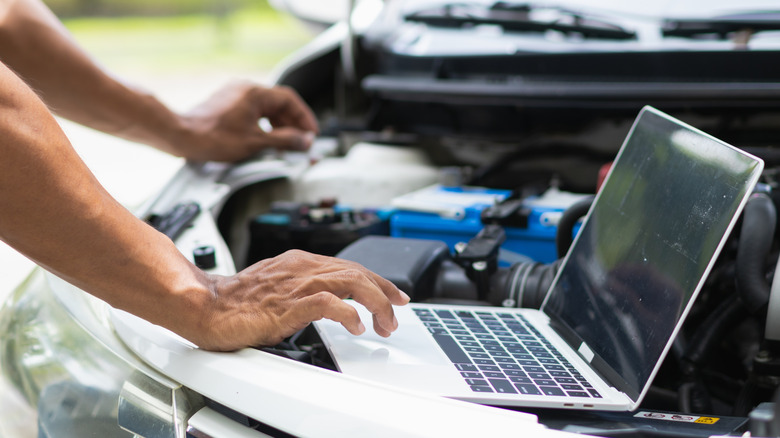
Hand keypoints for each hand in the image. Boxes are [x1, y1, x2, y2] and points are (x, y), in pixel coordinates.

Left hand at [175, 81, 318, 161]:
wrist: (182, 136)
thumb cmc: (212, 137)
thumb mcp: (256, 142)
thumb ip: (285, 140)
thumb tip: (305, 140)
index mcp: (255, 93)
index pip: (290, 100)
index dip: (304, 118)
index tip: (311, 133)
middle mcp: (245, 89)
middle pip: (279, 104)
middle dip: (292, 124)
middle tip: (301, 142)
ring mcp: (234, 96)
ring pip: (266, 109)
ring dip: (278, 125)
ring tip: (284, 144)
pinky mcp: (226, 105)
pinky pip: (253, 112)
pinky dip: (264, 125)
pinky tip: (265, 139)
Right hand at [196, 250, 409, 350]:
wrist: (207, 306)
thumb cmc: (238, 301)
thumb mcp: (280, 288)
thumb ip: (305, 289)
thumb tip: (333, 301)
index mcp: (301, 262)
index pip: (351, 266)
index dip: (378, 281)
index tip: (394, 295)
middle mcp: (303, 268)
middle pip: (358, 272)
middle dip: (384, 293)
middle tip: (396, 313)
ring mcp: (296, 284)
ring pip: (351, 282)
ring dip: (375, 304)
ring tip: (383, 324)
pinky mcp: (288, 304)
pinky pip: (329, 303)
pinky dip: (349, 313)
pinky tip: (356, 326)